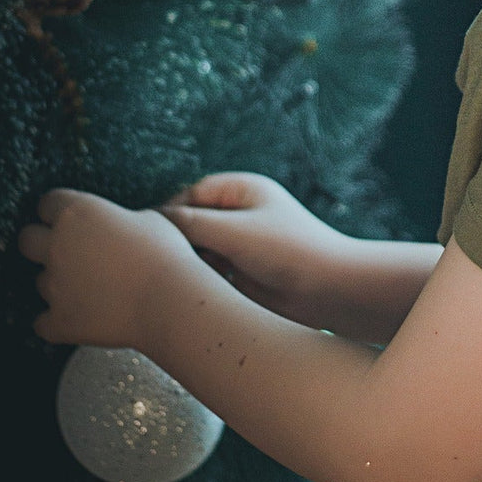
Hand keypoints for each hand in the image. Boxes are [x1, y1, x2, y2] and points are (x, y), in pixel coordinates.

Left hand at [17, 189, 198, 349]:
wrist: (171, 301)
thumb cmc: (166, 255)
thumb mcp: (148, 219)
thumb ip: (117, 220)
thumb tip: (112, 227)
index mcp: (77, 212)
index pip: (47, 203)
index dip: (59, 211)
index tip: (72, 219)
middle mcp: (57, 245)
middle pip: (27, 239)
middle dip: (42, 243)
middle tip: (68, 252)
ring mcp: (55, 285)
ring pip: (40, 281)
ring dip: (59, 284)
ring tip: (93, 289)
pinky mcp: (59, 320)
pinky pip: (43, 322)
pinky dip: (58, 321)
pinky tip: (82, 317)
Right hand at [158, 172, 349, 326]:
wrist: (330, 290)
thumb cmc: (289, 251)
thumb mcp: (234, 232)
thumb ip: (192, 224)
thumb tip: (154, 220)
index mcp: (243, 191)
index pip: (193, 193)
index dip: (170, 211)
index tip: (150, 234)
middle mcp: (242, 214)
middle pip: (194, 221)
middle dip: (177, 239)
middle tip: (158, 260)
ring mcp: (242, 243)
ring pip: (200, 248)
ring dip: (188, 261)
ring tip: (177, 277)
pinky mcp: (244, 271)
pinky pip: (211, 271)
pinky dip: (200, 278)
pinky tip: (192, 291)